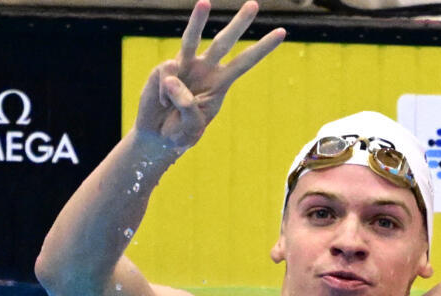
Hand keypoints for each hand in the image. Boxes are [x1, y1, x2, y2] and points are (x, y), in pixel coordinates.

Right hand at [134, 0, 284, 155]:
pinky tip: (163, 103)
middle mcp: (205, 69)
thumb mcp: (192, 126)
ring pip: (191, 38)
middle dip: (239, 23)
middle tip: (254, 4)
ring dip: (198, 20)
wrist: (158, 137)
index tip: (282, 31)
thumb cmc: (181, 133)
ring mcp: (184, 66)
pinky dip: (165, 93)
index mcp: (221, 83)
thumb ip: (187, 105)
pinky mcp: (164, 69)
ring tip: (206, 2)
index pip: (245, 62)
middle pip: (224, 41)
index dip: (263, 48)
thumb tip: (172, 79)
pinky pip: (167, 74)